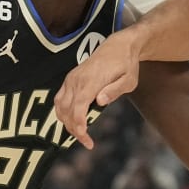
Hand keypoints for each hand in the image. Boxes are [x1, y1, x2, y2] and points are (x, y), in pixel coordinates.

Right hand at [54, 33, 142, 148]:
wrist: (118, 45)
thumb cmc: (126, 64)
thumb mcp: (129, 80)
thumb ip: (114, 91)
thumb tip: (100, 102)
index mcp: (91, 81)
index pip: (79, 107)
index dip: (79, 126)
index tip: (86, 139)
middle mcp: (77, 80)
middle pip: (67, 111)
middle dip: (75, 130)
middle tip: (87, 142)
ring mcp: (71, 79)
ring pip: (60, 107)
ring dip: (67, 123)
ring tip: (80, 134)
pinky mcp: (69, 79)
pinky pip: (59, 99)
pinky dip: (62, 112)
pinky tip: (71, 121)